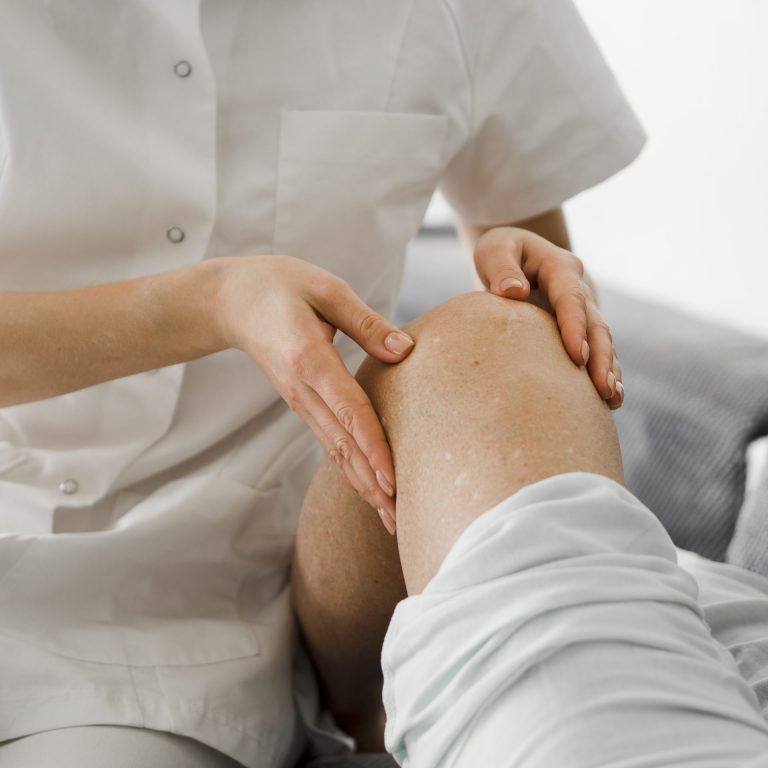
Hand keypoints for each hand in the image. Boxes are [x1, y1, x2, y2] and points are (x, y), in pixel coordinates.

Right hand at [214, 255, 412, 530]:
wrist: (232, 302)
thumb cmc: (280, 286)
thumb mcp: (325, 288)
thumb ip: (366, 321)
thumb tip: (405, 350)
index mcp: (310, 360)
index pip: (349, 411)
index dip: (372, 447)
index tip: (394, 481)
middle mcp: (303, 390)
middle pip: (343, 445)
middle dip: (372, 484)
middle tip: (401, 520)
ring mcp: (300, 402)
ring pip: (335, 451)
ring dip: (363, 485)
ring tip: (391, 517)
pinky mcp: (302, 404)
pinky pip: (329, 442)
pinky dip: (351, 469)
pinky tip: (369, 488)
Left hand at [473, 227, 623, 408]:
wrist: (516, 255)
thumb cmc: (501, 253)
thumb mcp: (495, 250)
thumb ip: (502, 268)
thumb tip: (514, 293)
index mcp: (559, 268)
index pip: (571, 299)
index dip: (576, 328)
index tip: (577, 357)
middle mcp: (578, 290)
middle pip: (595, 325)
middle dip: (601, 358)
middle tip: (603, 388)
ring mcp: (582, 311)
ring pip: (602, 342)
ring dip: (608, 369)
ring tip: (612, 399)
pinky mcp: (578, 328)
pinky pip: (596, 352)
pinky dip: (603, 373)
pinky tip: (609, 402)